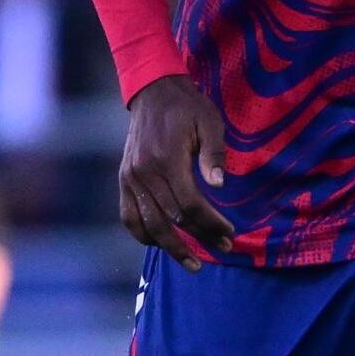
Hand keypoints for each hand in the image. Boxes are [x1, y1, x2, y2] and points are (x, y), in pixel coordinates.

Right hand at [120, 74, 236, 268]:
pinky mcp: (124, 180)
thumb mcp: (209, 123)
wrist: (153, 92)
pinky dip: (143, 235)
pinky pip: (129, 216)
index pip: (189, 205)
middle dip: (199, 238)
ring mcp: (130, 178)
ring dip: (171, 248)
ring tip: (193, 263)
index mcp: (167, 159)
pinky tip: (162, 245)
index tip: (230, 232)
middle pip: (171, 219)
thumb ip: (214, 155)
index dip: (211, 223)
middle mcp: (144, 172)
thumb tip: (219, 185)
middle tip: (222, 249)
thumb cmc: (188, 108)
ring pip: (148, 225)